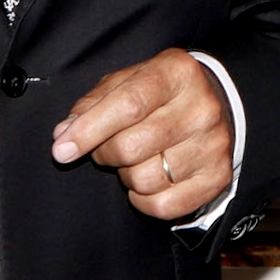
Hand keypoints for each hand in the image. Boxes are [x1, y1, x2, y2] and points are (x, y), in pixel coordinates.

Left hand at [51, 49, 232, 221]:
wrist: (213, 106)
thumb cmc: (159, 95)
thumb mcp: (126, 82)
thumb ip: (92, 104)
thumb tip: (64, 135)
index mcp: (177, 73)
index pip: (128, 104)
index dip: (89, 130)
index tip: (62, 150)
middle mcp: (202, 107)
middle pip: (131, 147)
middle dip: (106, 153)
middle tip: (110, 147)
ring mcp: (214, 144)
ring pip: (145, 180)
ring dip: (128, 176)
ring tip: (138, 159)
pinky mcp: (218, 176)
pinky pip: (163, 206)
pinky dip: (144, 200)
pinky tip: (150, 180)